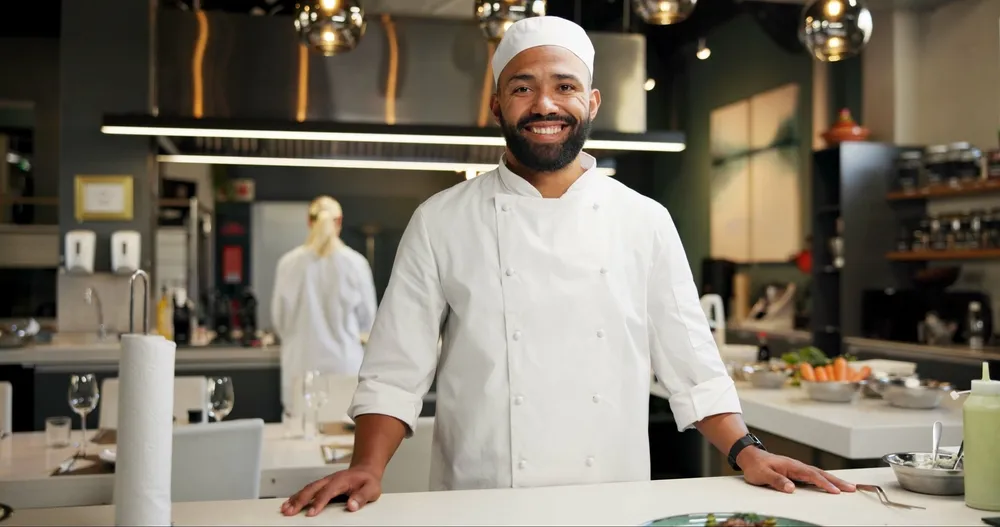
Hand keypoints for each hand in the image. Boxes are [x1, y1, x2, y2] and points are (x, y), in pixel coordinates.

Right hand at [280, 466, 381, 515]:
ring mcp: (325, 482)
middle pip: (312, 489)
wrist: (366, 470)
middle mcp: (330, 479)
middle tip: (290, 511)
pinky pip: (308, 490)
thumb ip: (362, 497)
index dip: (319, 502)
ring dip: (295, 498)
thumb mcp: (371, 489)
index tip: (311, 513)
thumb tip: (352, 506)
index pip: (328, 492)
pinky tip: (290, 503)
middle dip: (300, 500)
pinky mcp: (322, 485)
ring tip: (285, 509)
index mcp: (341, 480)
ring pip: (307, 489)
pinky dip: (297, 496)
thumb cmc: (368, 481)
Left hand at [737, 448, 855, 493]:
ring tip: (847, 487)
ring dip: (834, 480)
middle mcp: (797, 466)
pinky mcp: (796, 472)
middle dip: (837, 481)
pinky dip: (825, 480)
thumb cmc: (756, 466)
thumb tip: (791, 488)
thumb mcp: (763, 475)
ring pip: (819, 474)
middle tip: (852, 488)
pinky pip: (815, 476)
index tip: (835, 491)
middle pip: (821, 474)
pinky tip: (831, 485)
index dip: (824, 483)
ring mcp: (798, 469)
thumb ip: (777, 480)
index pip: (812, 475)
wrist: (750, 458)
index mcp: (792, 465)